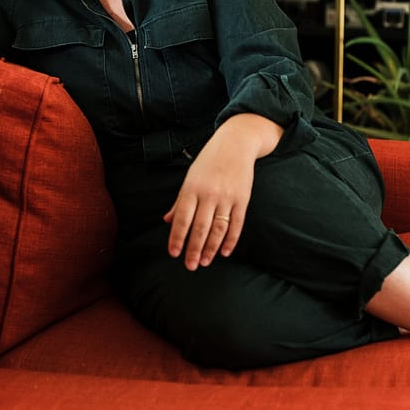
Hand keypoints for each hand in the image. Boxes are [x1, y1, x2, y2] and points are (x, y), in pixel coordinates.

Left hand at [163, 138, 253, 269]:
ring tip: (205, 262)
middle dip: (194, 249)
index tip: (174, 253)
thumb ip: (180, 201)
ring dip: (211, 248)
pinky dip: (231, 240)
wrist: (236, 143)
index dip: (177, 237)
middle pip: (200, 228)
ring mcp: (227, 197)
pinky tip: (224, 252)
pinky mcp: (242, 199)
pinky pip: (236, 224)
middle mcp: (208, 194)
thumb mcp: (190, 178)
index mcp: (191, 188)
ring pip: (218, 229)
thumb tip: (167, 221)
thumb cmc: (209, 161)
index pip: (182, 218)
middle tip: (190, 265)